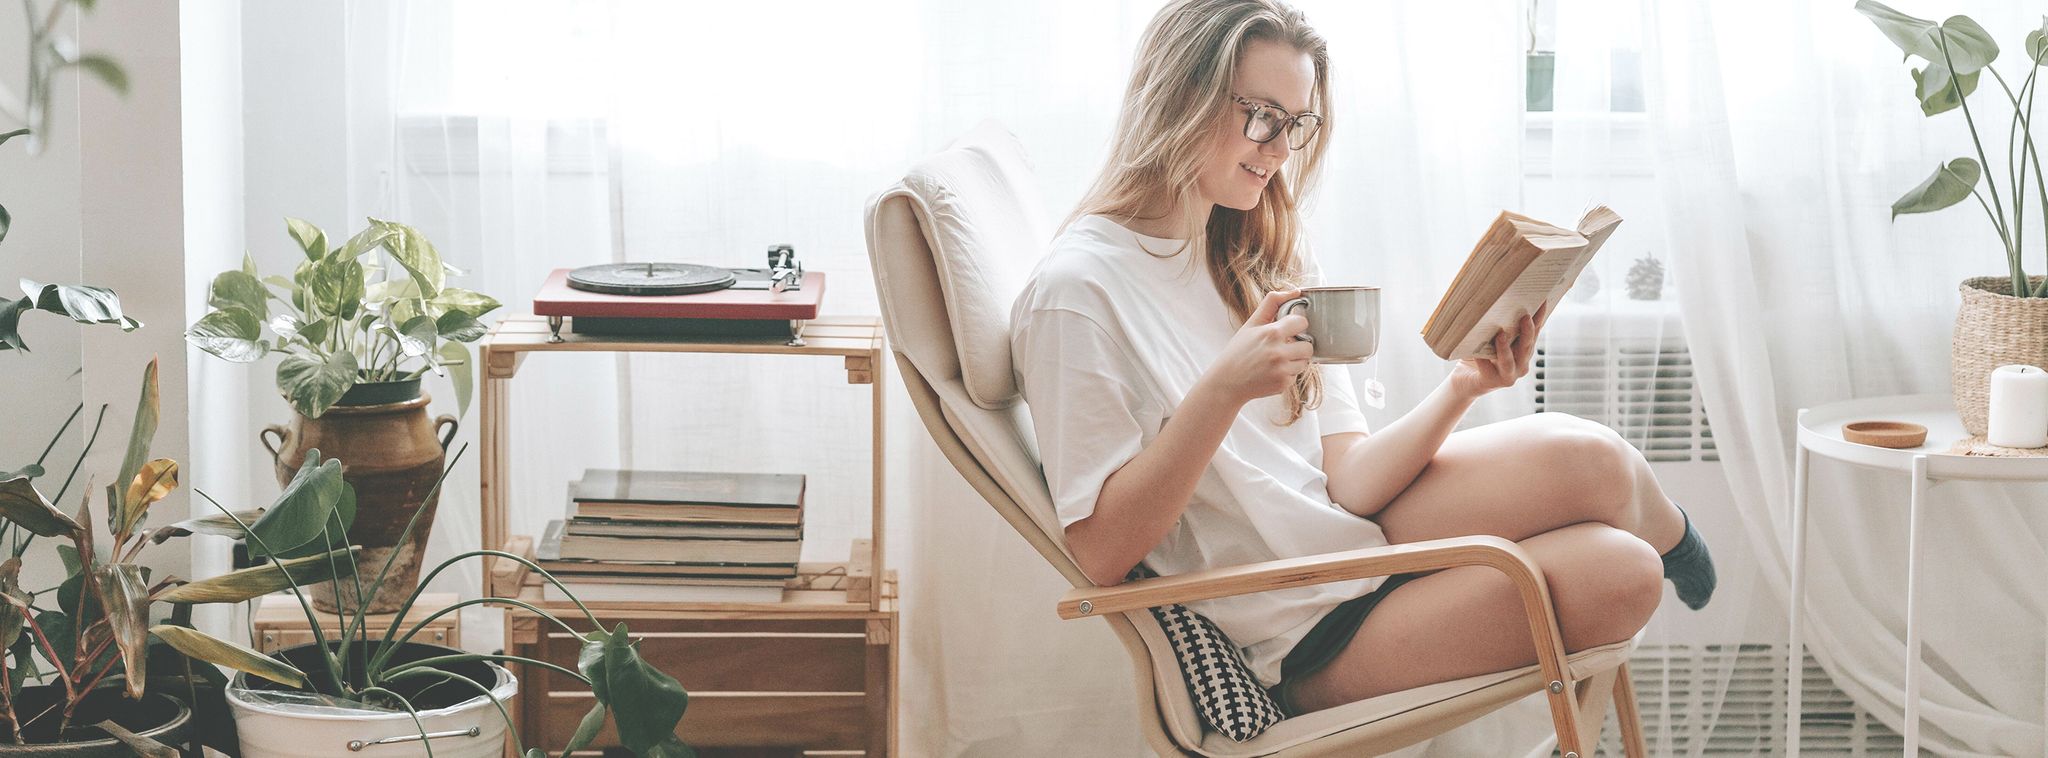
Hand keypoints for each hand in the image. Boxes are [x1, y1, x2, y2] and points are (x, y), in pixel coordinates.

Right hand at [1199, 289, 1314, 405]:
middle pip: (1308, 346)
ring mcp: (1282, 370)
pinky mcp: (1283, 384)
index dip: (1296, 325)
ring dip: (1295, 360)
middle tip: (1283, 347)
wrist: (1227, 382)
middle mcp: (1279, 352)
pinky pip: (1296, 375)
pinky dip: (1287, 374)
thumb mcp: (1251, 324)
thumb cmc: (1238, 351)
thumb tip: (1295, 292)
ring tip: (1276, 361)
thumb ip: (1271, 304)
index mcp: (1272, 333)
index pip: (1302, 322)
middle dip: (1298, 345)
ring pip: (1305, 362)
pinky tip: (1272, 372)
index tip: (1288, 329)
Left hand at [1448, 302, 1548, 399]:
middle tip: (1525, 316)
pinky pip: (1486, 369)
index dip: (1539, 317)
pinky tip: (1476, 353)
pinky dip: (1481, 360)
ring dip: (1505, 348)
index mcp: (1524, 350)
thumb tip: (1497, 303)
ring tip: (1501, 334)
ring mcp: (1509, 375)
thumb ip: (1499, 327)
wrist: (1466, 381)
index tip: (1543, 300)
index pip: (1535, 332)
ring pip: (1509, 361)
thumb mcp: (1491, 339)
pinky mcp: (1492, 382)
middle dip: (1527, 331)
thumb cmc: (1480, 355)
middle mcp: (1521, 364)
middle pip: (1526, 346)